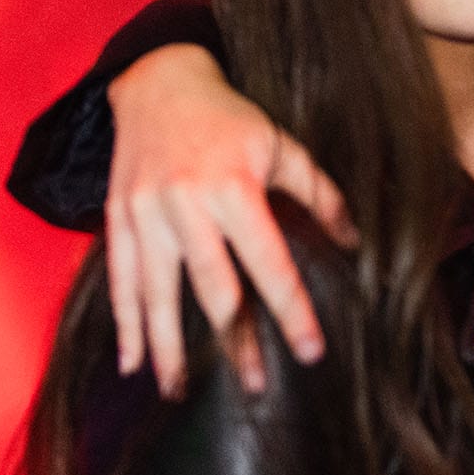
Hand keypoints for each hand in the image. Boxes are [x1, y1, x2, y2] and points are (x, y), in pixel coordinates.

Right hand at [105, 44, 353, 397]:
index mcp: (232, 188)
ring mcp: (145, 214)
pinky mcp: (117, 219)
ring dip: (169, 348)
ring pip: (158, 295)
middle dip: (234, 342)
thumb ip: (320, 195)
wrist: (158, 83)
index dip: (291, 310)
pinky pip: (121, 281)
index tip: (310, 350)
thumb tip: (356, 242)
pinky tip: (131, 362)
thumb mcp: (282, 146)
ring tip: (179, 391)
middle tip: (254, 387)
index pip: (268, 263)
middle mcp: (185, 206)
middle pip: (212, 290)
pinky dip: (125, 324)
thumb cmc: (230, 118)